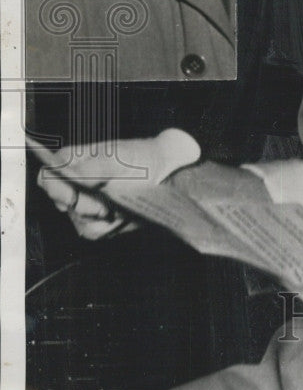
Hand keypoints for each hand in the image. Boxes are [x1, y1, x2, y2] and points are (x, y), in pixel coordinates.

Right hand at [30, 129, 199, 239]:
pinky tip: (123, 216)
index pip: (47, 176)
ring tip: (119, 207)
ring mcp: (86, 203)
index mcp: (75, 161)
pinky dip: (109, 227)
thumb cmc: (144, 158)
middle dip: (84, 206)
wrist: (168, 174)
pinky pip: (93, 232)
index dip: (53, 187)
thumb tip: (72, 173)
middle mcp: (76, 183)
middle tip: (104, 207)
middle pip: (61, 203)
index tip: (70, 195)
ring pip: (78, 221)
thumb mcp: (122, 157)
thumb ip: (96, 166)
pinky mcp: (99, 220)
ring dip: (100, 218)